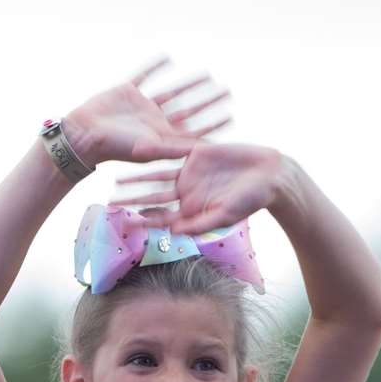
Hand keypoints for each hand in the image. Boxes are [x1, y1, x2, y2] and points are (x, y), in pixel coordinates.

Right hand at [64, 58, 229, 166]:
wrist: (84, 135)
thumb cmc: (115, 147)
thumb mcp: (150, 149)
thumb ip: (176, 149)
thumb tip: (204, 149)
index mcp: (162, 137)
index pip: (194, 130)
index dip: (213, 123)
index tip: (231, 115)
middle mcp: (155, 121)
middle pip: (189, 110)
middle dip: (208, 102)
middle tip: (227, 92)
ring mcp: (142, 107)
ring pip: (172, 92)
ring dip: (190, 84)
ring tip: (208, 75)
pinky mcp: (127, 92)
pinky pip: (145, 76)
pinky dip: (155, 67)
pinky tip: (168, 58)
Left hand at [112, 142, 290, 234]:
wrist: (269, 175)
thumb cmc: (251, 201)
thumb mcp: (224, 214)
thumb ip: (199, 224)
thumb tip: (174, 233)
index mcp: (191, 209)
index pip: (162, 217)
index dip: (144, 221)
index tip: (124, 224)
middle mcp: (186, 190)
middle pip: (154, 196)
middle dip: (133, 198)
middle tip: (111, 200)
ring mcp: (190, 171)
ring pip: (158, 173)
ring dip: (139, 175)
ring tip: (118, 177)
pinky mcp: (197, 151)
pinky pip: (173, 150)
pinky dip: (158, 149)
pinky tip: (140, 148)